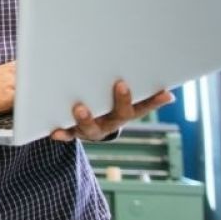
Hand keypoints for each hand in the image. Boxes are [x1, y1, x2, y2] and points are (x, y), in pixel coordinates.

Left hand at [50, 80, 175, 141]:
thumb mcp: (121, 98)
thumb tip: (165, 85)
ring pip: (92, 128)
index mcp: (125, 112)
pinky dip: (62, 133)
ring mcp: (93, 129)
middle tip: (122, 84)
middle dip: (123, 100)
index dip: (155, 101)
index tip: (165, 92)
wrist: (89, 127)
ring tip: (80, 108)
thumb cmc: (106, 103)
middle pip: (121, 115)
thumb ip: (134, 88)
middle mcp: (112, 122)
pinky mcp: (74, 132)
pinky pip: (68, 135)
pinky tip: (55, 131)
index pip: (144, 106)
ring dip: (87, 118)